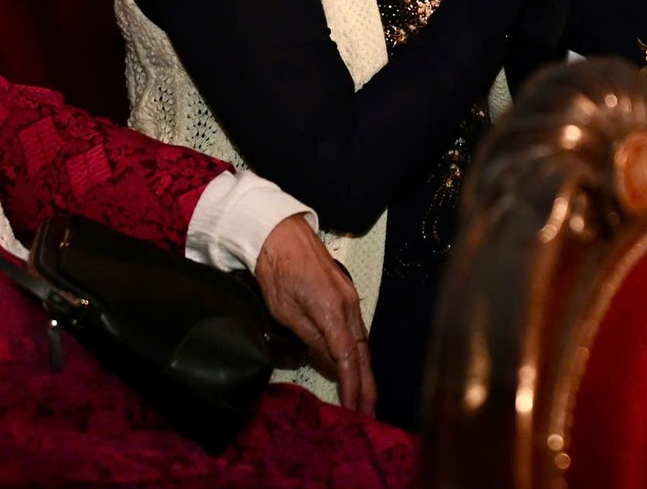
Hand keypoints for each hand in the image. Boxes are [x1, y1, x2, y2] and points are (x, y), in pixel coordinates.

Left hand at [252, 215, 374, 415]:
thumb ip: (311, 338)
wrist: (281, 233)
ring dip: (364, 371)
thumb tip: (330, 362)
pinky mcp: (345, 293)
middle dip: (367, 385)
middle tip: (370, 413)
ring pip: (362, 342)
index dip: (353, 386)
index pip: (348, 358)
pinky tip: (355, 366)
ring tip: (365, 397)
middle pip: (363, 353)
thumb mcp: (286, 312)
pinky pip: (356, 330)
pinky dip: (358, 353)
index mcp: (333, 311)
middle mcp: (349, 305)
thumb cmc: (277, 271)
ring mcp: (350, 298)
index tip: (355, 410)